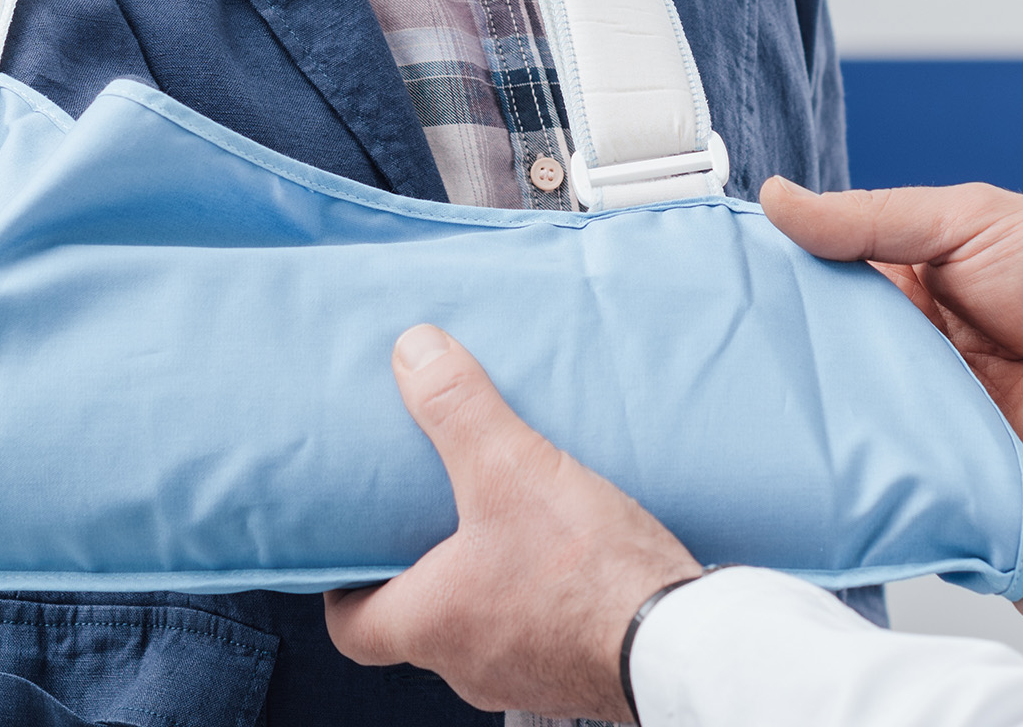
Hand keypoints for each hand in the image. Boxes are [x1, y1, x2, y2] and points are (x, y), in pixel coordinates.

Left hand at [326, 326, 698, 720]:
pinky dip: (537, 590)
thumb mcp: (510, 469)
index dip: (343, 586)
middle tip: (431, 507)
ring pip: (480, 623)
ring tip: (503, 515)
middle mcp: (468, 664)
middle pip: (419, 620)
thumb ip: (457, 407)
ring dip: (484, 576)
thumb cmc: (585, 573)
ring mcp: (526, 672)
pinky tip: (567, 548)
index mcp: (432, 625)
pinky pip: (537, 627)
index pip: (353, 629)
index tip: (352, 544)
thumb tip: (412, 350)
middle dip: (421, 564)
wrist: (678, 644)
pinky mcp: (577, 668)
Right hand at [762, 178, 1022, 481]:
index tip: (721, 284)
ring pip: (858, 402)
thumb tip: (778, 197)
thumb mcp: (963, 220)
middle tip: (733, 350)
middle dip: (791, 348)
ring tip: (770, 399)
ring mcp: (931, 398)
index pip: (820, 275)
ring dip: (830, 401)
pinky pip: (903, 455)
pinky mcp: (957, 455)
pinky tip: (837, 449)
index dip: (776, 280)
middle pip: (830, 344)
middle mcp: (909, 337)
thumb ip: (869, 219)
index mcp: (904, 273)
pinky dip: (876, 454)